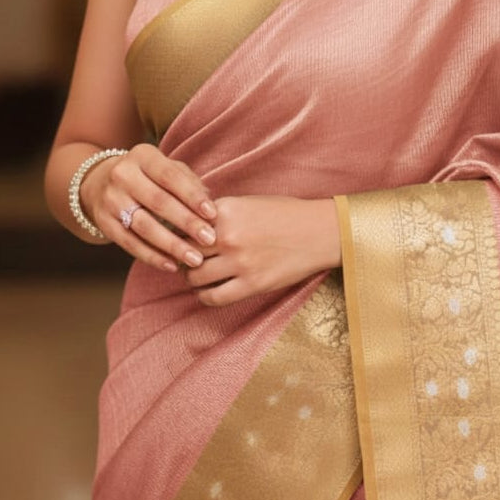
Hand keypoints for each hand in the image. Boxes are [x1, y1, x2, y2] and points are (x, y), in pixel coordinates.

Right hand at [80, 143, 216, 272]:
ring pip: (144, 226)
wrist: (100, 183)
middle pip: (158, 202)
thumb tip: (210, 204)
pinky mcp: (104, 222)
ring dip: (172, 245)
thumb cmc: (148, 176)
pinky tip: (172, 265)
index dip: (192, 196)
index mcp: (142, 156)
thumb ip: (189, 182)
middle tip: (209, 239)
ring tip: (195, 258)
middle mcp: (123, 175)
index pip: (170, 176)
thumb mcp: (166, 168)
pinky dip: (152, 256)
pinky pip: (130, 243)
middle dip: (187, 222)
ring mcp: (111, 199)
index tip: (213, 214)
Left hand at [183, 195, 341, 305]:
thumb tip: (192, 227)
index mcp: (227, 210)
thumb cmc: (286, 213)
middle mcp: (229, 235)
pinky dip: (205, 296)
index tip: (180, 238)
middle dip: (182, 256)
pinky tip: (207, 291)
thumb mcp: (249, 202)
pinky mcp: (252, 284)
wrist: (319, 232)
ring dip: (192, 277)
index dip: (181, 233)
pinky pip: (214, 297)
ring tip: (196, 275)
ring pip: (195, 276)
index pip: (187, 225)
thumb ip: (222, 214)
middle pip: (186, 250)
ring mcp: (240, 262)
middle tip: (185, 259)